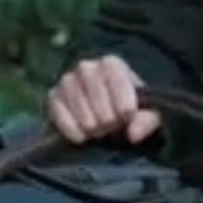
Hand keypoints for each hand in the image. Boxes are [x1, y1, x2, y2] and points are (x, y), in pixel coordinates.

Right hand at [46, 55, 160, 145]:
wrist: (106, 119)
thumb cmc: (130, 113)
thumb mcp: (149, 115)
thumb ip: (148, 120)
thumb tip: (133, 134)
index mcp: (111, 64)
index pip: (117, 80)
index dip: (124, 105)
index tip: (126, 118)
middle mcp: (86, 67)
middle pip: (97, 97)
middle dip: (108, 119)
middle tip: (112, 127)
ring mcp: (67, 82)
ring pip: (79, 107)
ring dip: (91, 126)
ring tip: (99, 131)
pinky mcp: (53, 98)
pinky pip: (59, 113)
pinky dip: (71, 129)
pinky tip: (82, 137)